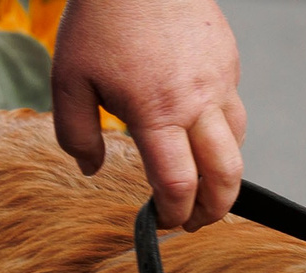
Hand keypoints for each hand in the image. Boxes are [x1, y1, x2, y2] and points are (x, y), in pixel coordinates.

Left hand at [50, 0, 246, 229]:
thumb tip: (92, 168)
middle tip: (194, 219)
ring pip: (237, 145)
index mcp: (157, 111)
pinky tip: (196, 129)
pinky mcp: (229, 62)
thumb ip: (75, 133)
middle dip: (213, 210)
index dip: (172, 214)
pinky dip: (221, 130)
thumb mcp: (69, 79)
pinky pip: (233, 108)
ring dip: (222, 173)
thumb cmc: (103, 18)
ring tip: (200, 181)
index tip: (161, 220)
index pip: (179, 185)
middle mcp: (197, 101)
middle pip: (226, 177)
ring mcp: (220, 80)